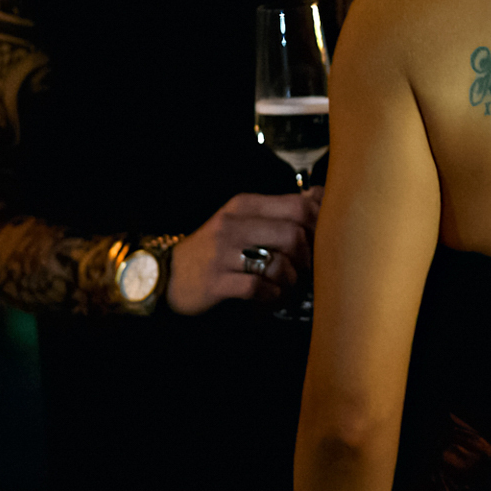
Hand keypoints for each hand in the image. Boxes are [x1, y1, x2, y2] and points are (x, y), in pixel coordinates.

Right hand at [166, 188, 321, 312]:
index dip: (319, 225)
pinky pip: (258, 288)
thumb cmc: (215, 248)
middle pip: (294, 235)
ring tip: (286, 286)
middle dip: (307, 258)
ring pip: (279, 263)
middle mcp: (233, 225)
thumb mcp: (243, 219)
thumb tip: (320, 194)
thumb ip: (280, 208)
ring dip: (291, 281)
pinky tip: (270, 296)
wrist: (168, 274)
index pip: (298, 206)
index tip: (322, 242)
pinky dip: (272, 295)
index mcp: (244, 205)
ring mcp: (223, 253)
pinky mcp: (216, 281)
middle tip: (305, 270)